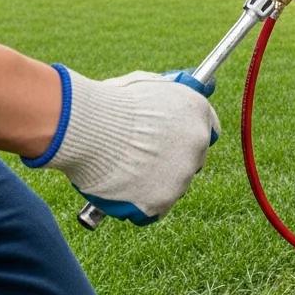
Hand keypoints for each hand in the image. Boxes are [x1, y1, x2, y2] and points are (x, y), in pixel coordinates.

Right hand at [24, 66, 219, 225]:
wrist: (88, 127)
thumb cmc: (109, 102)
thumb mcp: (147, 85)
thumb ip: (166, 97)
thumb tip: (167, 102)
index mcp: (199, 112)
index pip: (207, 131)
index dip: (188, 137)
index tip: (173, 143)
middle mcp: (198, 144)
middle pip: (192, 161)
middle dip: (171, 162)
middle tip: (142, 159)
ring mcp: (182, 175)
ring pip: (173, 186)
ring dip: (153, 183)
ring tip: (122, 172)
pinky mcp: (162, 201)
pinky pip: (153, 209)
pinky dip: (138, 205)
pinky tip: (120, 192)